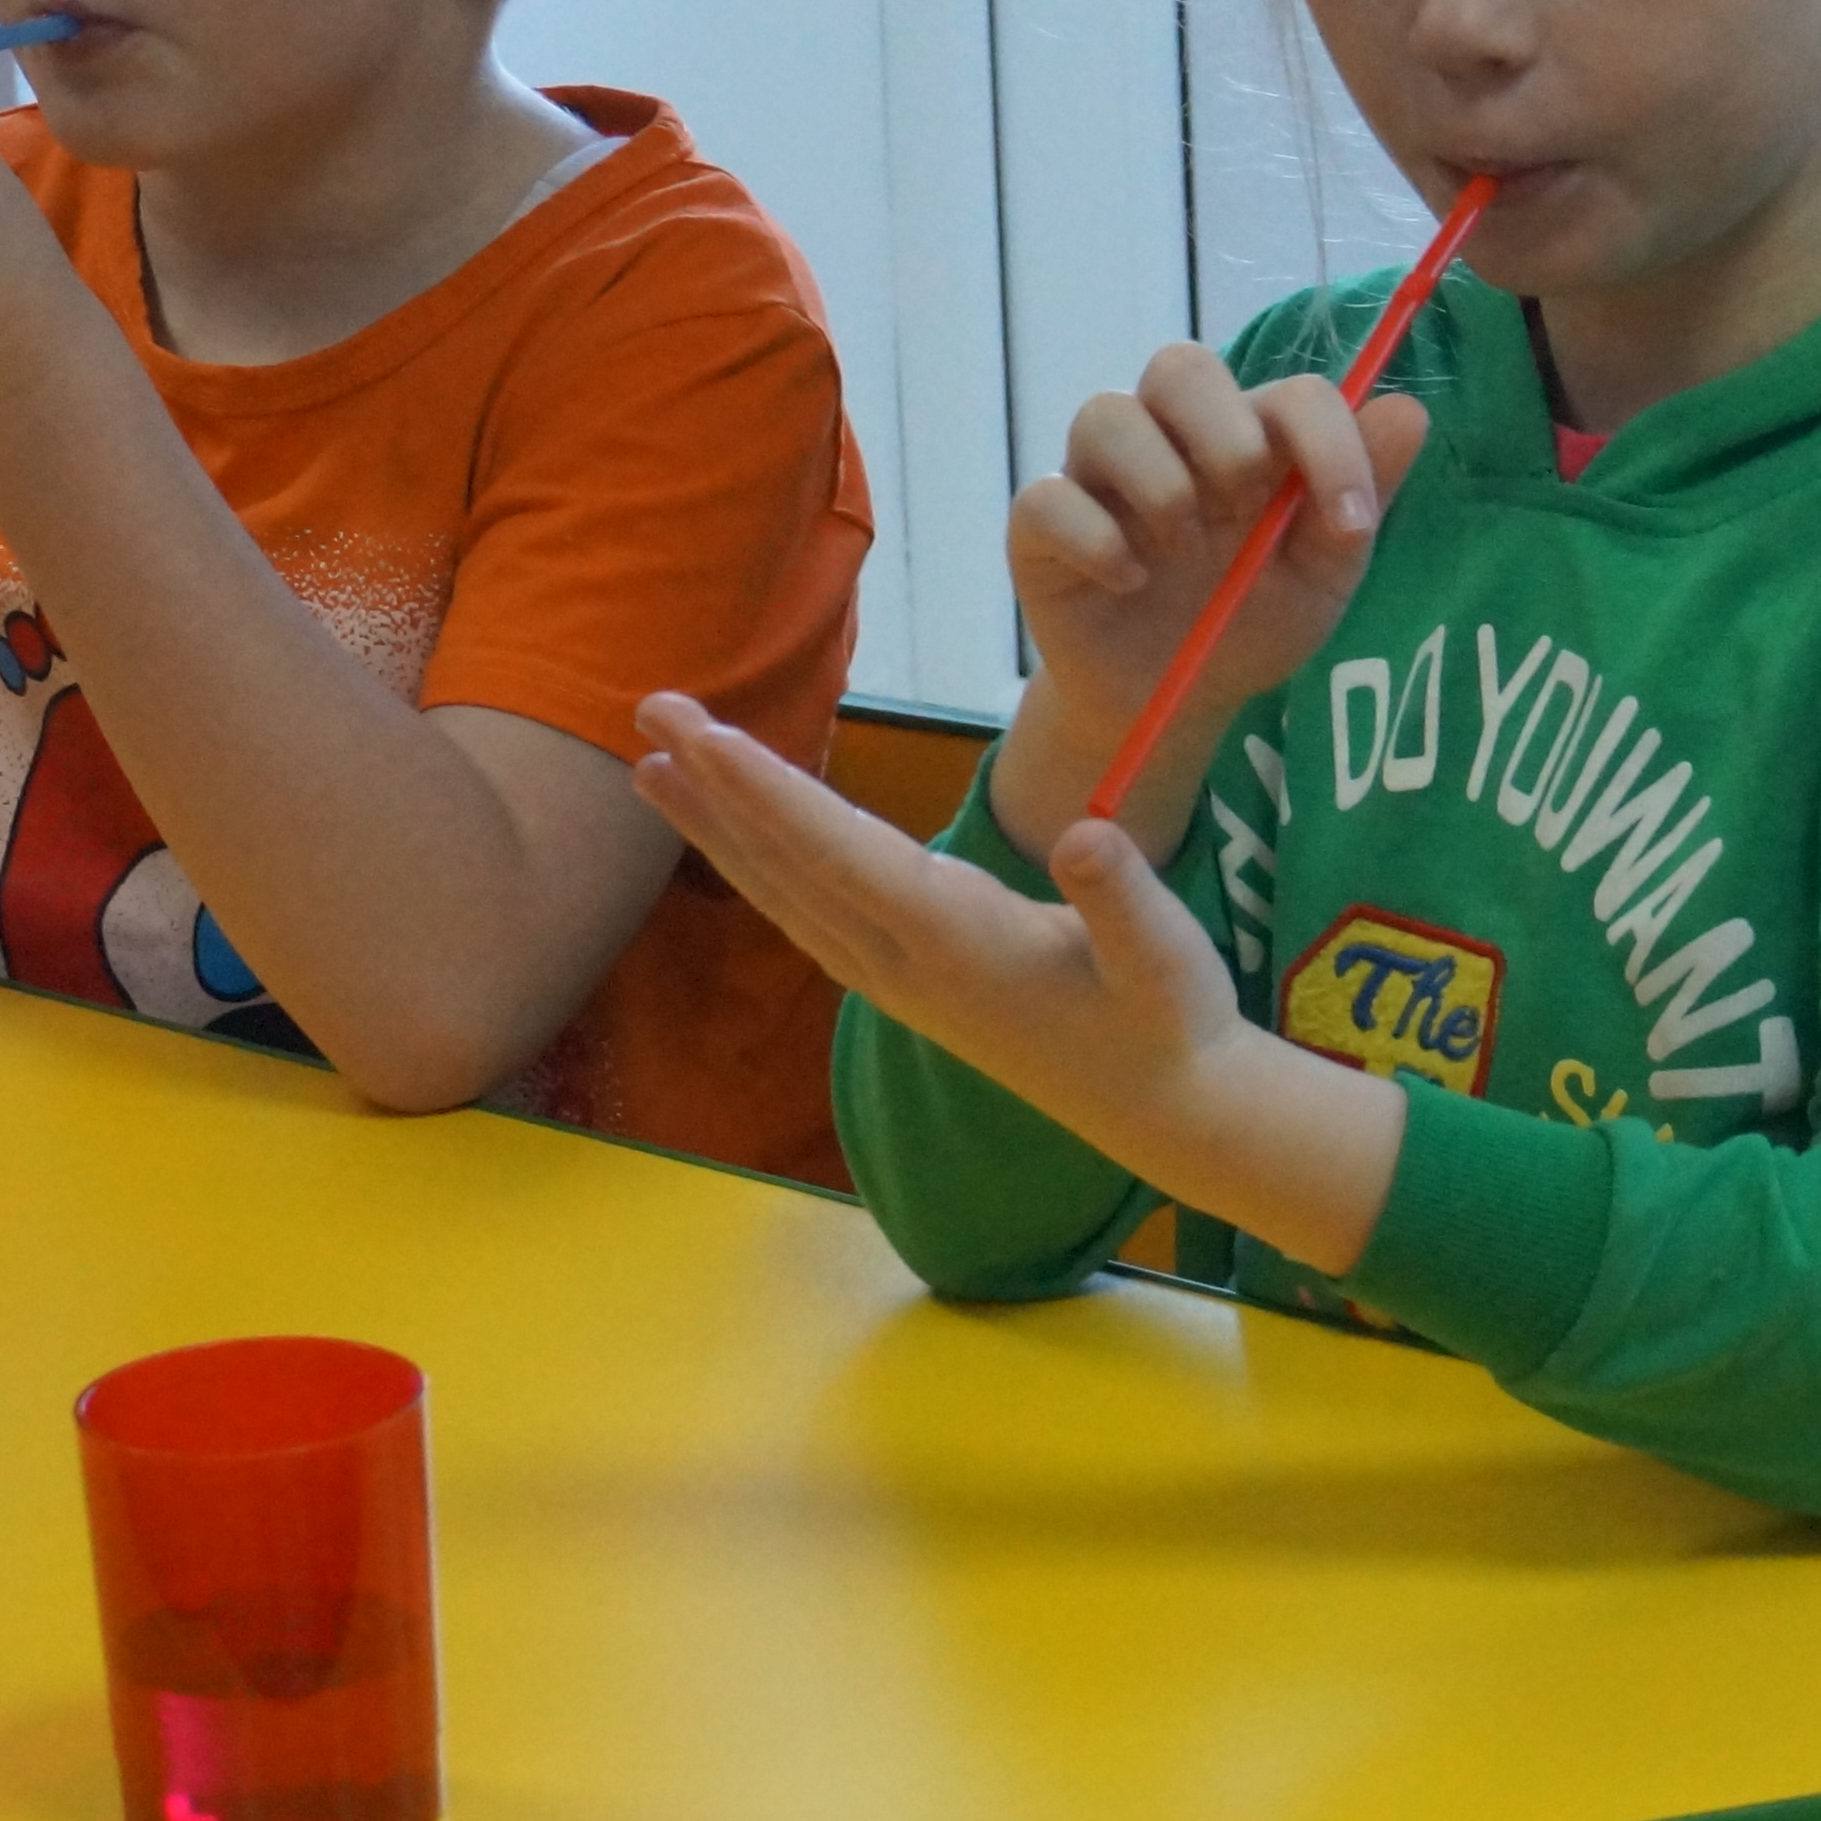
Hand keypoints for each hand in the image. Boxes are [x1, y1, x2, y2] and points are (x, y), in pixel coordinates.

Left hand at [637, 691, 1368, 1244]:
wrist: (1163, 1111)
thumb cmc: (1170, 1020)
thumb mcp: (1168, 958)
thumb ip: (1125, 899)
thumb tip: (1092, 835)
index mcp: (957, 942)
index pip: (842, 856)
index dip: (770, 794)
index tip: (706, 737)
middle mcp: (906, 964)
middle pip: (788, 866)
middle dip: (716, 787)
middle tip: (650, 709)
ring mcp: (896, 980)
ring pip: (784, 893)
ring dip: (717, 826)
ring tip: (653, 761)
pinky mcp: (903, 983)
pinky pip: (808, 913)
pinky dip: (757, 863)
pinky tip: (727, 832)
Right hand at [989, 347, 1431, 857]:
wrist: (1171, 704)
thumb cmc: (1246, 623)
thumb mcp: (1322, 576)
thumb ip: (1361, 497)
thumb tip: (1410, 409)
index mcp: (1246, 437)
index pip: (1289, 391)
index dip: (1326, 439)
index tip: (1348, 521)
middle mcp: (1168, 437)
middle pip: (1179, 365)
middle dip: (1225, 435)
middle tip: (1242, 509)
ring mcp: (1098, 475)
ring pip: (1106, 413)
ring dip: (1160, 484)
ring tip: (1182, 550)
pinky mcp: (1040, 525)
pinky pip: (1048, 498)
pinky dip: (1096, 539)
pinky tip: (1130, 580)